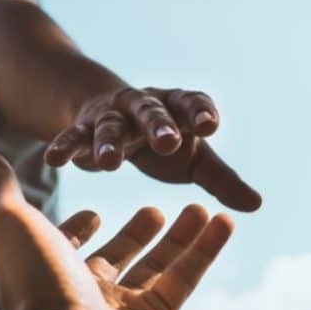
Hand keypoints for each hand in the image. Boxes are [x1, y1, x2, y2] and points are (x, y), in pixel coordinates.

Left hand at [0, 150, 234, 309]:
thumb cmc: (34, 280)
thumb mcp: (12, 222)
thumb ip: (1, 188)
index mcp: (52, 269)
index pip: (69, 246)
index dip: (79, 230)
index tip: (95, 212)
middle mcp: (86, 292)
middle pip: (120, 255)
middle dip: (138, 232)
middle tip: (156, 209)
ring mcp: (122, 309)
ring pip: (159, 267)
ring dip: (181, 237)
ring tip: (200, 206)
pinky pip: (184, 280)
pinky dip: (206, 250)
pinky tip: (223, 220)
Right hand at [43, 87, 261, 211]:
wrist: (113, 115)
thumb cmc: (162, 141)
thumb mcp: (194, 159)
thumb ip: (221, 179)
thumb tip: (256, 205)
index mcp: (177, 109)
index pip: (191, 103)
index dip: (200, 112)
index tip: (209, 125)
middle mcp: (145, 106)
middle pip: (153, 112)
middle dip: (159, 125)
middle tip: (168, 142)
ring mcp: (112, 116)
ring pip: (110, 126)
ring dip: (109, 142)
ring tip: (109, 163)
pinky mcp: (83, 128)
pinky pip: (73, 137)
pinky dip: (64, 146)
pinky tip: (54, 160)